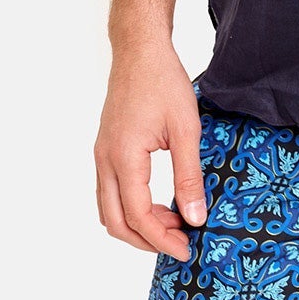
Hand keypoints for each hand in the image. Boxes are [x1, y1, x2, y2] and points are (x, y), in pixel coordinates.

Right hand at [94, 45, 207, 260]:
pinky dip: (132, 206)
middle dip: (147, 240)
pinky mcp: (107, 149)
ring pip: (109, 209)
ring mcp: (102, 155)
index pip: (138, 216)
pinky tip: (161, 201)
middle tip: (181, 242)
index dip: (162, 239)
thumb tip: (196, 217)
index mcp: (123, 158)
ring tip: (175, 221)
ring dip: (138, 224)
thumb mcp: (186, 130)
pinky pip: (111, 192)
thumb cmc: (163, 82)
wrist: (140, 51)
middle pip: (116, 222)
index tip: (188, 248)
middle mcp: (105, 161)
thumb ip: (190, 176)